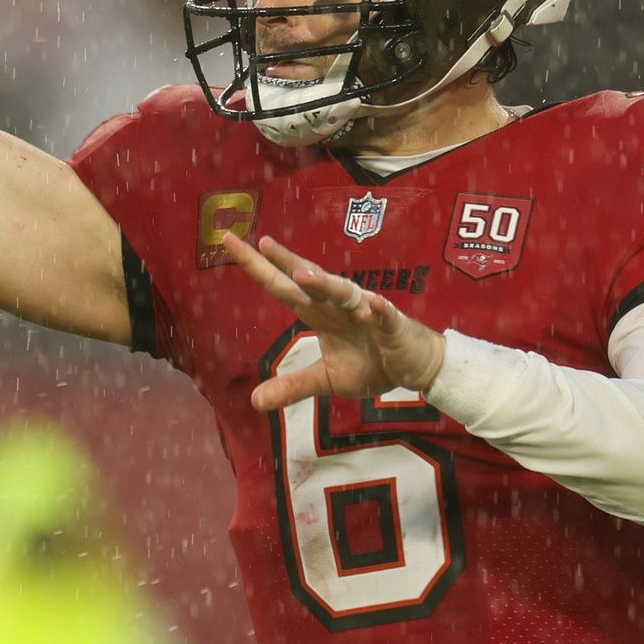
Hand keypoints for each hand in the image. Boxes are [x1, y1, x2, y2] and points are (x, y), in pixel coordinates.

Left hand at [224, 233, 446, 411]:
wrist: (415, 366)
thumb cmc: (371, 363)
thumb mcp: (327, 379)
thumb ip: (293, 386)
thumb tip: (254, 402)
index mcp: (320, 313)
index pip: (282, 286)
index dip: (258, 267)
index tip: (228, 242)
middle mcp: (338, 305)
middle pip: (307, 279)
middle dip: (284, 261)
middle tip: (260, 242)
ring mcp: (367, 312)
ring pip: (343, 294)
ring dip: (325, 284)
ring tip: (301, 275)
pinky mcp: (393, 327)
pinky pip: (386, 317)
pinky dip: (381, 312)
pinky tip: (375, 306)